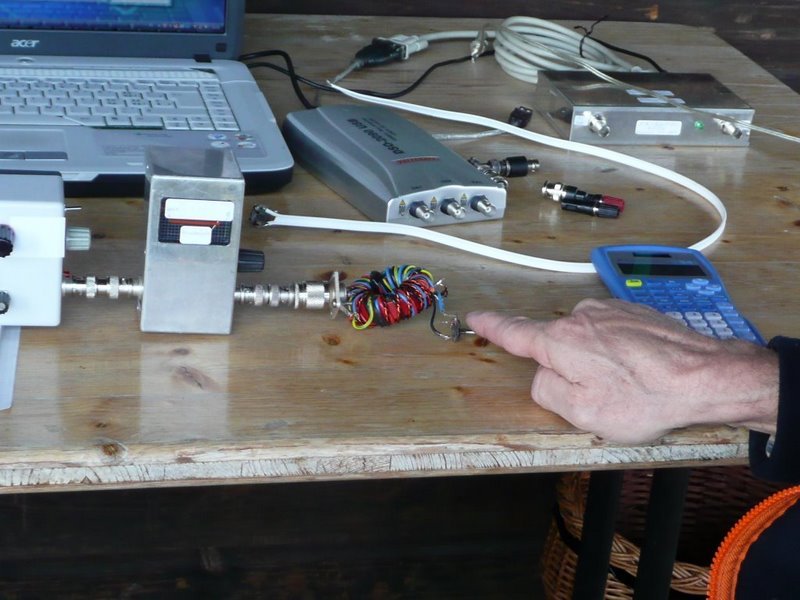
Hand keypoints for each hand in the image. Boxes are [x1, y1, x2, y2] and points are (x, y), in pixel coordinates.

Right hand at [466, 299, 777, 443]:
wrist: (705, 376)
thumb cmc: (644, 398)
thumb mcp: (581, 412)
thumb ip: (546, 391)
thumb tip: (543, 376)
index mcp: (560, 341)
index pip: (514, 332)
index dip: (491, 326)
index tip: (475, 316)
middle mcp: (580, 318)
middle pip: (557, 347)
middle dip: (568, 371)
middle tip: (603, 397)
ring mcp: (610, 311)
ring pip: (586, 343)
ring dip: (598, 363)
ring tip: (629, 387)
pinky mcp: (634, 312)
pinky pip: (612, 336)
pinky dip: (619, 355)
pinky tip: (641, 372)